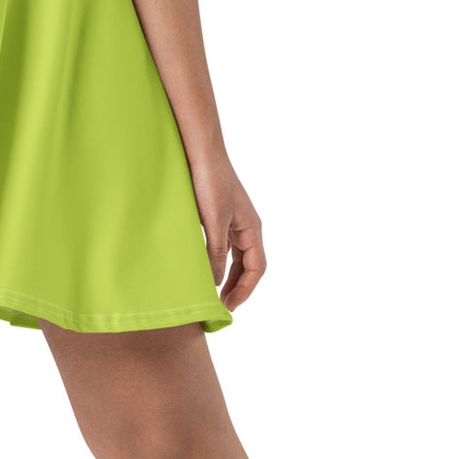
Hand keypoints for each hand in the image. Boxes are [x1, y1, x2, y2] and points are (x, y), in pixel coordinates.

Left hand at [191, 153, 265, 310]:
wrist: (200, 152)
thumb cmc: (210, 182)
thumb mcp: (214, 221)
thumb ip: (216, 252)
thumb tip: (216, 282)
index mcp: (252, 228)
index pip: (257, 267)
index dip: (246, 289)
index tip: (230, 306)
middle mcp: (246, 227)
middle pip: (248, 265)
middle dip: (238, 287)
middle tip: (222, 306)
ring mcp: (232, 222)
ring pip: (235, 257)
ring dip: (227, 276)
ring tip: (214, 294)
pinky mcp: (217, 216)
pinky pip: (222, 246)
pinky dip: (216, 261)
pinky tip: (204, 268)